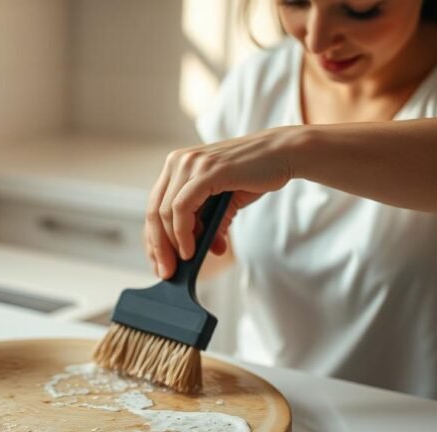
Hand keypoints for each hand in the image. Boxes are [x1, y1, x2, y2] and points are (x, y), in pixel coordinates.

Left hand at [144, 127, 296, 278]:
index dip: (153, 238)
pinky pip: (182, 208)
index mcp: (178, 166)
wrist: (283, 154)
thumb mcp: (224, 204)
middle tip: (165, 272)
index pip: (155, 206)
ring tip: (182, 263)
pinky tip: (190, 250)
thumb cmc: (254, 175)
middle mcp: (178, 161)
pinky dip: (183, 233)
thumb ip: (209, 224)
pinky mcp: (205, 171)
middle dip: (158, 246)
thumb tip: (200, 252)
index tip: (157, 262)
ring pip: (165, 212)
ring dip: (172, 244)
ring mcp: (190, 164)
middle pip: (154, 211)